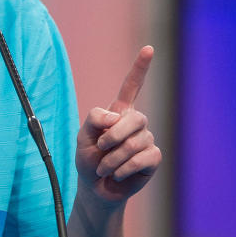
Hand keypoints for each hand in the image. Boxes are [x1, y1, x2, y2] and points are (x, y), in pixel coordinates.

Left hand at [76, 46, 161, 204]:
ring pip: (136, 142)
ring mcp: (146, 139)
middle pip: (134, 118)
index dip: (140, 68)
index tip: (149, 48)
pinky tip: (119, 174)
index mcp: (118, 112)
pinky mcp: (153, 158)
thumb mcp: (82, 136)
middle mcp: (135, 123)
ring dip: (114, 158)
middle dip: (113, 136)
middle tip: (100, 150)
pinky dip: (125, 168)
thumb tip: (117, 117)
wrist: (95, 187)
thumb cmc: (88, 159)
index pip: (132, 86)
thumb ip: (94, 119)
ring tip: (105, 168)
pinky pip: (143, 158)